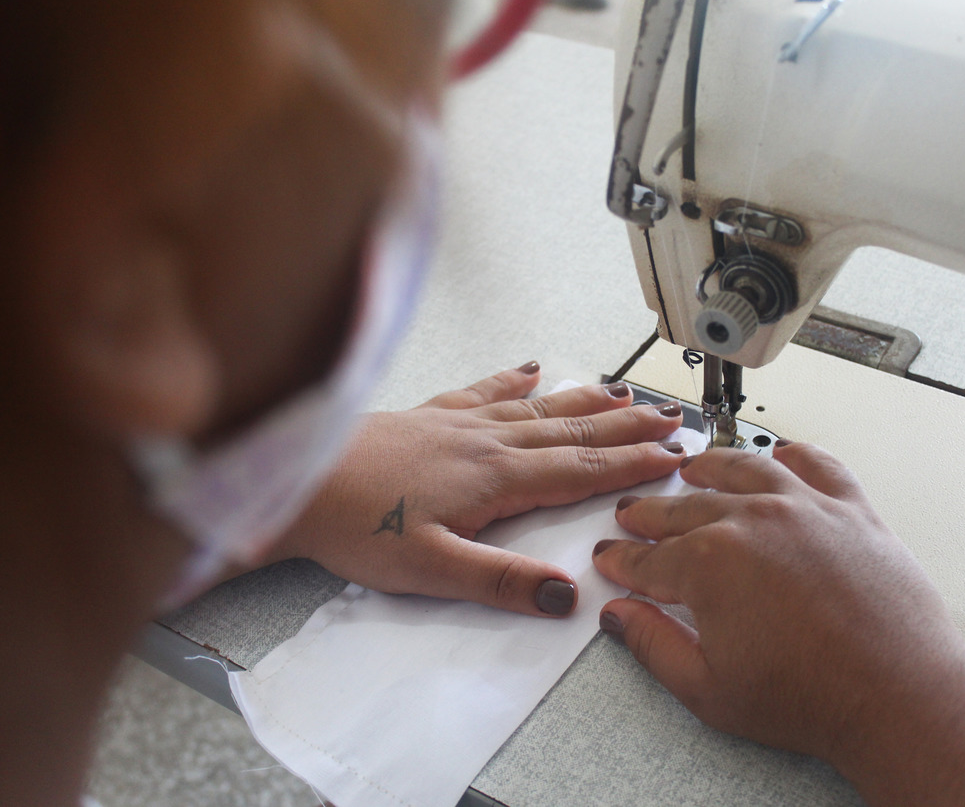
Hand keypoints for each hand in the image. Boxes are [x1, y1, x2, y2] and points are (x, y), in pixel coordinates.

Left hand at [268, 362, 685, 616]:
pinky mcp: (429, 415)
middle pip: (572, 430)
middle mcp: (485, 442)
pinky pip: (485, 390)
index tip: (673, 458)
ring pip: (538, 407)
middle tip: (670, 420)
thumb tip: (565, 595)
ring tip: (624, 393)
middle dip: (626, 427)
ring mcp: (458, 423)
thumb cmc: (354, 525)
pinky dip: (514, 379)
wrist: (292, 482)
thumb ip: (501, 581)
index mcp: (495, 478)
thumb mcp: (430, 570)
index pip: (581, 471)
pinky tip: (530, 368)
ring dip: (585, 400)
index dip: (631, 465)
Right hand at [592, 442, 964, 806]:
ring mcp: (805, 507)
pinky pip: (816, 463)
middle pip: (686, 508)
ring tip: (691, 469)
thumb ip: (654, 645)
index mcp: (709, 564)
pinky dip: (792, 454)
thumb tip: (620, 618)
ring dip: (709, 467)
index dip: (623, 560)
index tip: (612, 560)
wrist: (899, 695)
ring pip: (743, 469)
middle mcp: (753, 520)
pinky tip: (777, 456)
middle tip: (634, 516)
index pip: (648, 557)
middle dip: (651, 514)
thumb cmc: (814, 698)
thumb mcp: (709, 689)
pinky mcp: (851, 508)